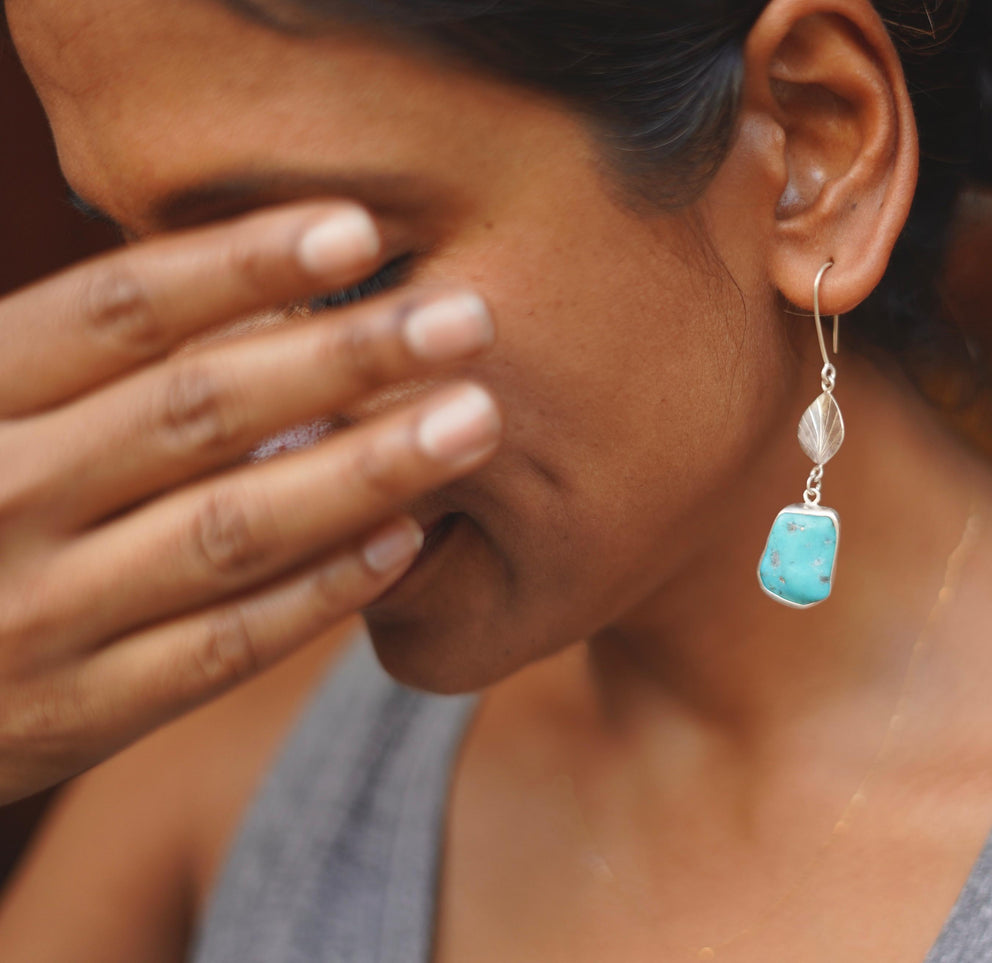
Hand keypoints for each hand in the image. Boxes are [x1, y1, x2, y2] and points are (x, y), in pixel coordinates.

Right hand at [0, 201, 500, 803]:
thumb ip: (82, 365)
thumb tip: (270, 290)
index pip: (116, 311)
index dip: (239, 263)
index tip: (358, 229)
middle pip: (196, 409)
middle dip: (344, 358)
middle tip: (468, 318)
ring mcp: (36, 614)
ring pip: (230, 528)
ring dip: (365, 470)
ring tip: (474, 422)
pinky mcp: (78, 713)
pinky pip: (224, 645)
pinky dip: (321, 591)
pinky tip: (408, 540)